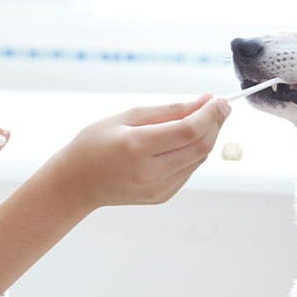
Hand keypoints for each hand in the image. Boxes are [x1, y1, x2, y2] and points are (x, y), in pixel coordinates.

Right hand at [40, 94, 230, 208]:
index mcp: (137, 147)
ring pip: (199, 159)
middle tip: (219, 105)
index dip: (211, 114)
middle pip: (201, 146)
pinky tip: (183, 140)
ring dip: (207, 137)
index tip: (220, 99)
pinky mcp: (162, 197)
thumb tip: (204, 102)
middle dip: (215, 123)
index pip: (189, 131)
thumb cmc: (95, 143)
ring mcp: (157, 189)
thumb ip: (169, 110)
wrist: (76, 183)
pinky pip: (189, 170)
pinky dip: (194, 152)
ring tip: (200, 118)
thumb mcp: (127, 116)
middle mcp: (150, 172)